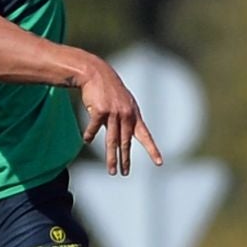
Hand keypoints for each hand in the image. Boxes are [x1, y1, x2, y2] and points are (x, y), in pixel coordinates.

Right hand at [78, 54, 162, 176]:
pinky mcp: (100, 111)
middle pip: (126, 142)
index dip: (152, 150)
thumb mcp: (122, 104)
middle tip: (124, 173)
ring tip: (112, 170)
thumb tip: (122, 140)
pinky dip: (89, 135)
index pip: (145, 136)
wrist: (95, 73)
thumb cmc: (108, 89)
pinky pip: (94, 128)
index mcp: (133, 115)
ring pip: (112, 141)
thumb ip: (124, 121)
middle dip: (125, 159)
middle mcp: (126, 115)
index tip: (159, 163)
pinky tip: (86, 140)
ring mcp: (113, 113)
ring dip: (112, 158)